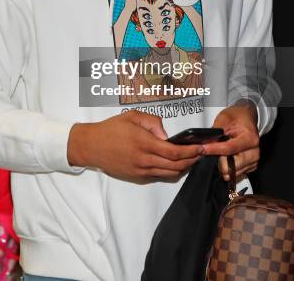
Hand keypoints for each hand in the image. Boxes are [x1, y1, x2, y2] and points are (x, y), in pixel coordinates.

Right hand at [68, 110, 204, 183]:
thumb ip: (153, 122)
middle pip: (176, 165)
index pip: (174, 152)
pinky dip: (171, 172)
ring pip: (169, 174)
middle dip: (192, 160)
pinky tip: (176, 164)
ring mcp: (140, 171)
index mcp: (144, 143)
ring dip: (183, 167)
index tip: (201, 147)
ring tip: (191, 158)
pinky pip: (159, 176)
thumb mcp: (132, 116)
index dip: (191, 151)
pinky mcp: (136, 177)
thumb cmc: (111, 128)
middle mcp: (144, 160)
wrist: (91, 146)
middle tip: (201, 153)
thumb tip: (166, 135)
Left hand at [202, 102, 258, 181]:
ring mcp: (253, 161)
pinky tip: (225, 157)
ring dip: (221, 164)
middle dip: (218, 159)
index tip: (203, 149)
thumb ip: (215, 131)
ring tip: (218, 152)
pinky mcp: (249, 167)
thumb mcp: (224, 118)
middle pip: (231, 166)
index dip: (214, 150)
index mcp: (250, 138)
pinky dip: (226, 167)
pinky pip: (234, 174)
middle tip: (210, 150)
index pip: (229, 149)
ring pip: (231, 172)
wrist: (247, 118)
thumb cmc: (238, 117)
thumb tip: (204, 143)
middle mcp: (254, 152)